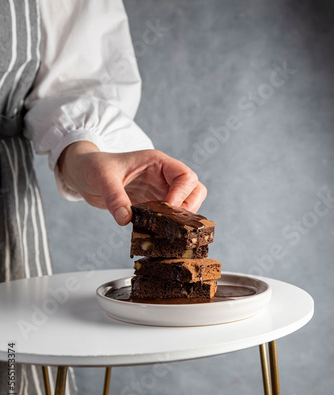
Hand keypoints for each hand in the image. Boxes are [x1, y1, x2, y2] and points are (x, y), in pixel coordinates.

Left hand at [58, 141, 206, 224]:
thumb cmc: (94, 166)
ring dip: (181, 217)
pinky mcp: (152, 205)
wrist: (83, 173)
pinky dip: (168, 224)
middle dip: (189, 206)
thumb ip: (114, 196)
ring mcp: (159, 191)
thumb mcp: (102, 178)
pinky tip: (156, 232)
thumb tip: (125, 219)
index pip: (185, 175)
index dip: (183, 192)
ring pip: (187, 203)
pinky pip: (169, 215)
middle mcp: (163, 176)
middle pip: (194, 189)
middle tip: (173, 221)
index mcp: (157, 162)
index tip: (169, 207)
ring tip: (165, 227)